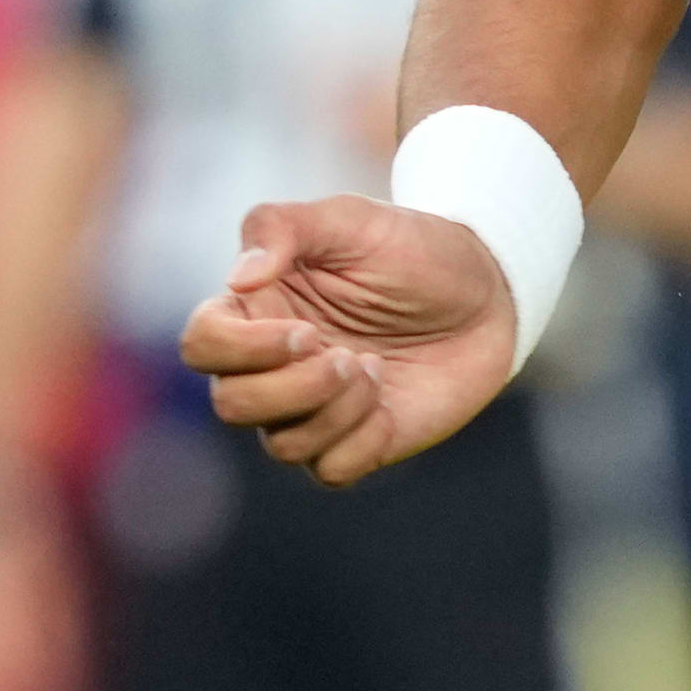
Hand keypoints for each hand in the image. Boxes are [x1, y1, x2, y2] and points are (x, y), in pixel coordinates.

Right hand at [179, 197, 518, 485]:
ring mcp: (313, 408)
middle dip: (290, 386)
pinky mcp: (358, 441)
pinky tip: (387, 400)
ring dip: (333, 409)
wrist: (489, 289)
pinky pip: (330, 471)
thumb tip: (238, 277)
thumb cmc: (411, 249)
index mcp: (258, 309)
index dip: (238, 349)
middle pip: (230, 404)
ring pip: (281, 445)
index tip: (303, 331)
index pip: (201, 343)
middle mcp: (274, 365)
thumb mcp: (349, 219)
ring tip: (373, 366)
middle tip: (346, 353)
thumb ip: (282, 227)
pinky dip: (359, 441)